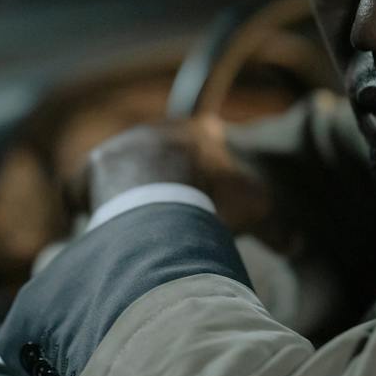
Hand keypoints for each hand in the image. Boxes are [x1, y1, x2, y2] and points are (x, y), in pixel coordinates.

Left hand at [76, 116, 278, 240]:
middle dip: (164, 179)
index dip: (208, 153)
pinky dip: (85, 204)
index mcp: (195, 132)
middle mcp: (154, 132)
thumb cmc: (210, 197)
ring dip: (125, 193)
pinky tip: (91, 224)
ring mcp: (118, 148)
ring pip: (122, 171)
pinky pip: (82, 187)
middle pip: (160, 155)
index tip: (209, 177)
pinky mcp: (89, 170)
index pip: (206, 134)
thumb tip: (294, 243)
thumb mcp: (254, 207)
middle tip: (170, 212)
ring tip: (133, 225)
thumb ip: (275, 224)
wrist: (158, 198)